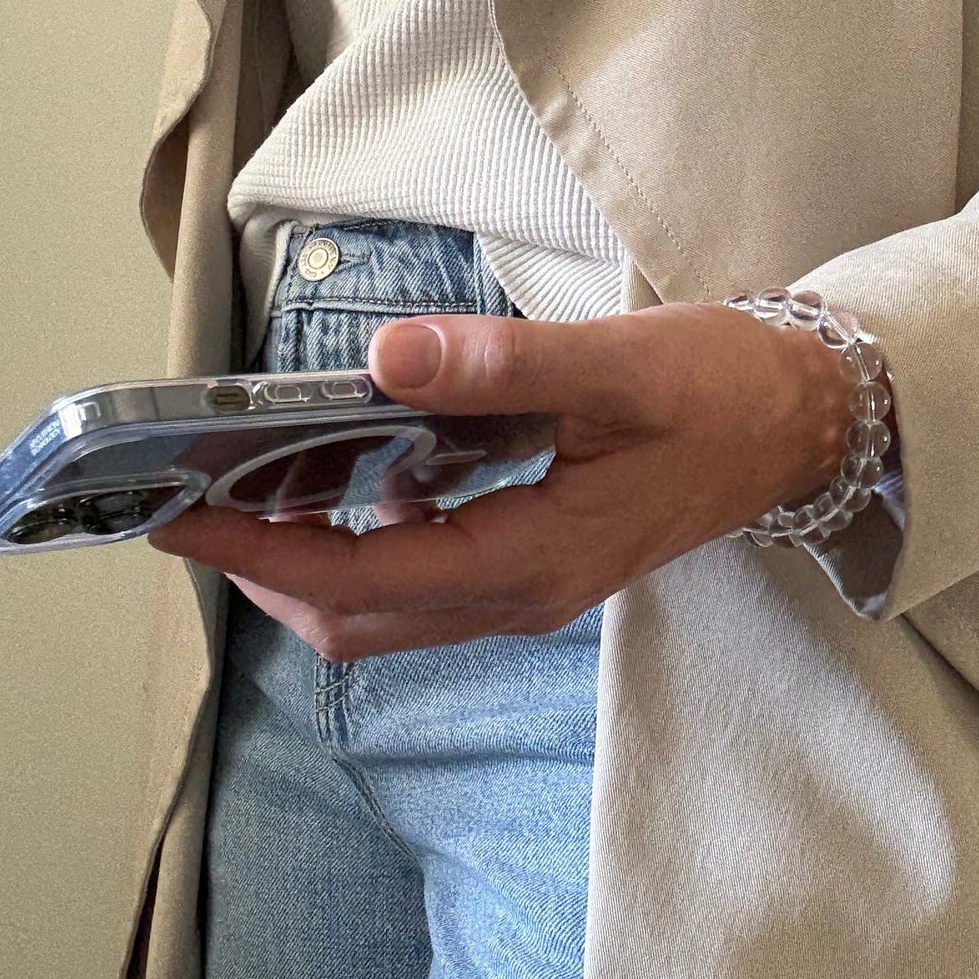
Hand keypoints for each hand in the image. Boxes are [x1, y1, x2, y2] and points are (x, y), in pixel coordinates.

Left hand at [147, 303, 856, 659]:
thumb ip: (500, 367)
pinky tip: (351, 480)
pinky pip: (425, 579)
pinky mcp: (539, 562)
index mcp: (530, 559)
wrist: (803, 425)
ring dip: (308, 566)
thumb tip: (383, 358)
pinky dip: (365, 545)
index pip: (355, 578)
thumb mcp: (616, 368)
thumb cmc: (722, 394)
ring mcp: (530, 587)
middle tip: (197, 508)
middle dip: (264, 576)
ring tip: (251, 495)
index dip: (254, 554)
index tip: (175, 520)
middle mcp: (519, 595)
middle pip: (356, 620)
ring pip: (387, 609)